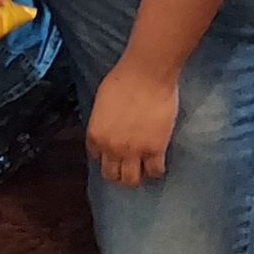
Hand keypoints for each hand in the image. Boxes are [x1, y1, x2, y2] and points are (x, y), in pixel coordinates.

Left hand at [87, 57, 178, 184]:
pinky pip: (155, 171)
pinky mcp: (155, 150)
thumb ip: (103, 120)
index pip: (96, 156)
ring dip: (135, 176)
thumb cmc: (123, 78)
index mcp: (96, 134)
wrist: (147, 74)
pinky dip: (156, 171)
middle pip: (111, 175)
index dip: (105, 154)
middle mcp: (111, 148)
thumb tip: (109, 127)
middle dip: (118, 172)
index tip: (113, 152)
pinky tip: (157, 164)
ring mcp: (134, 151)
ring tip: (142, 169)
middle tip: (127, 166)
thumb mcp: (102, 101)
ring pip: (131, 180)